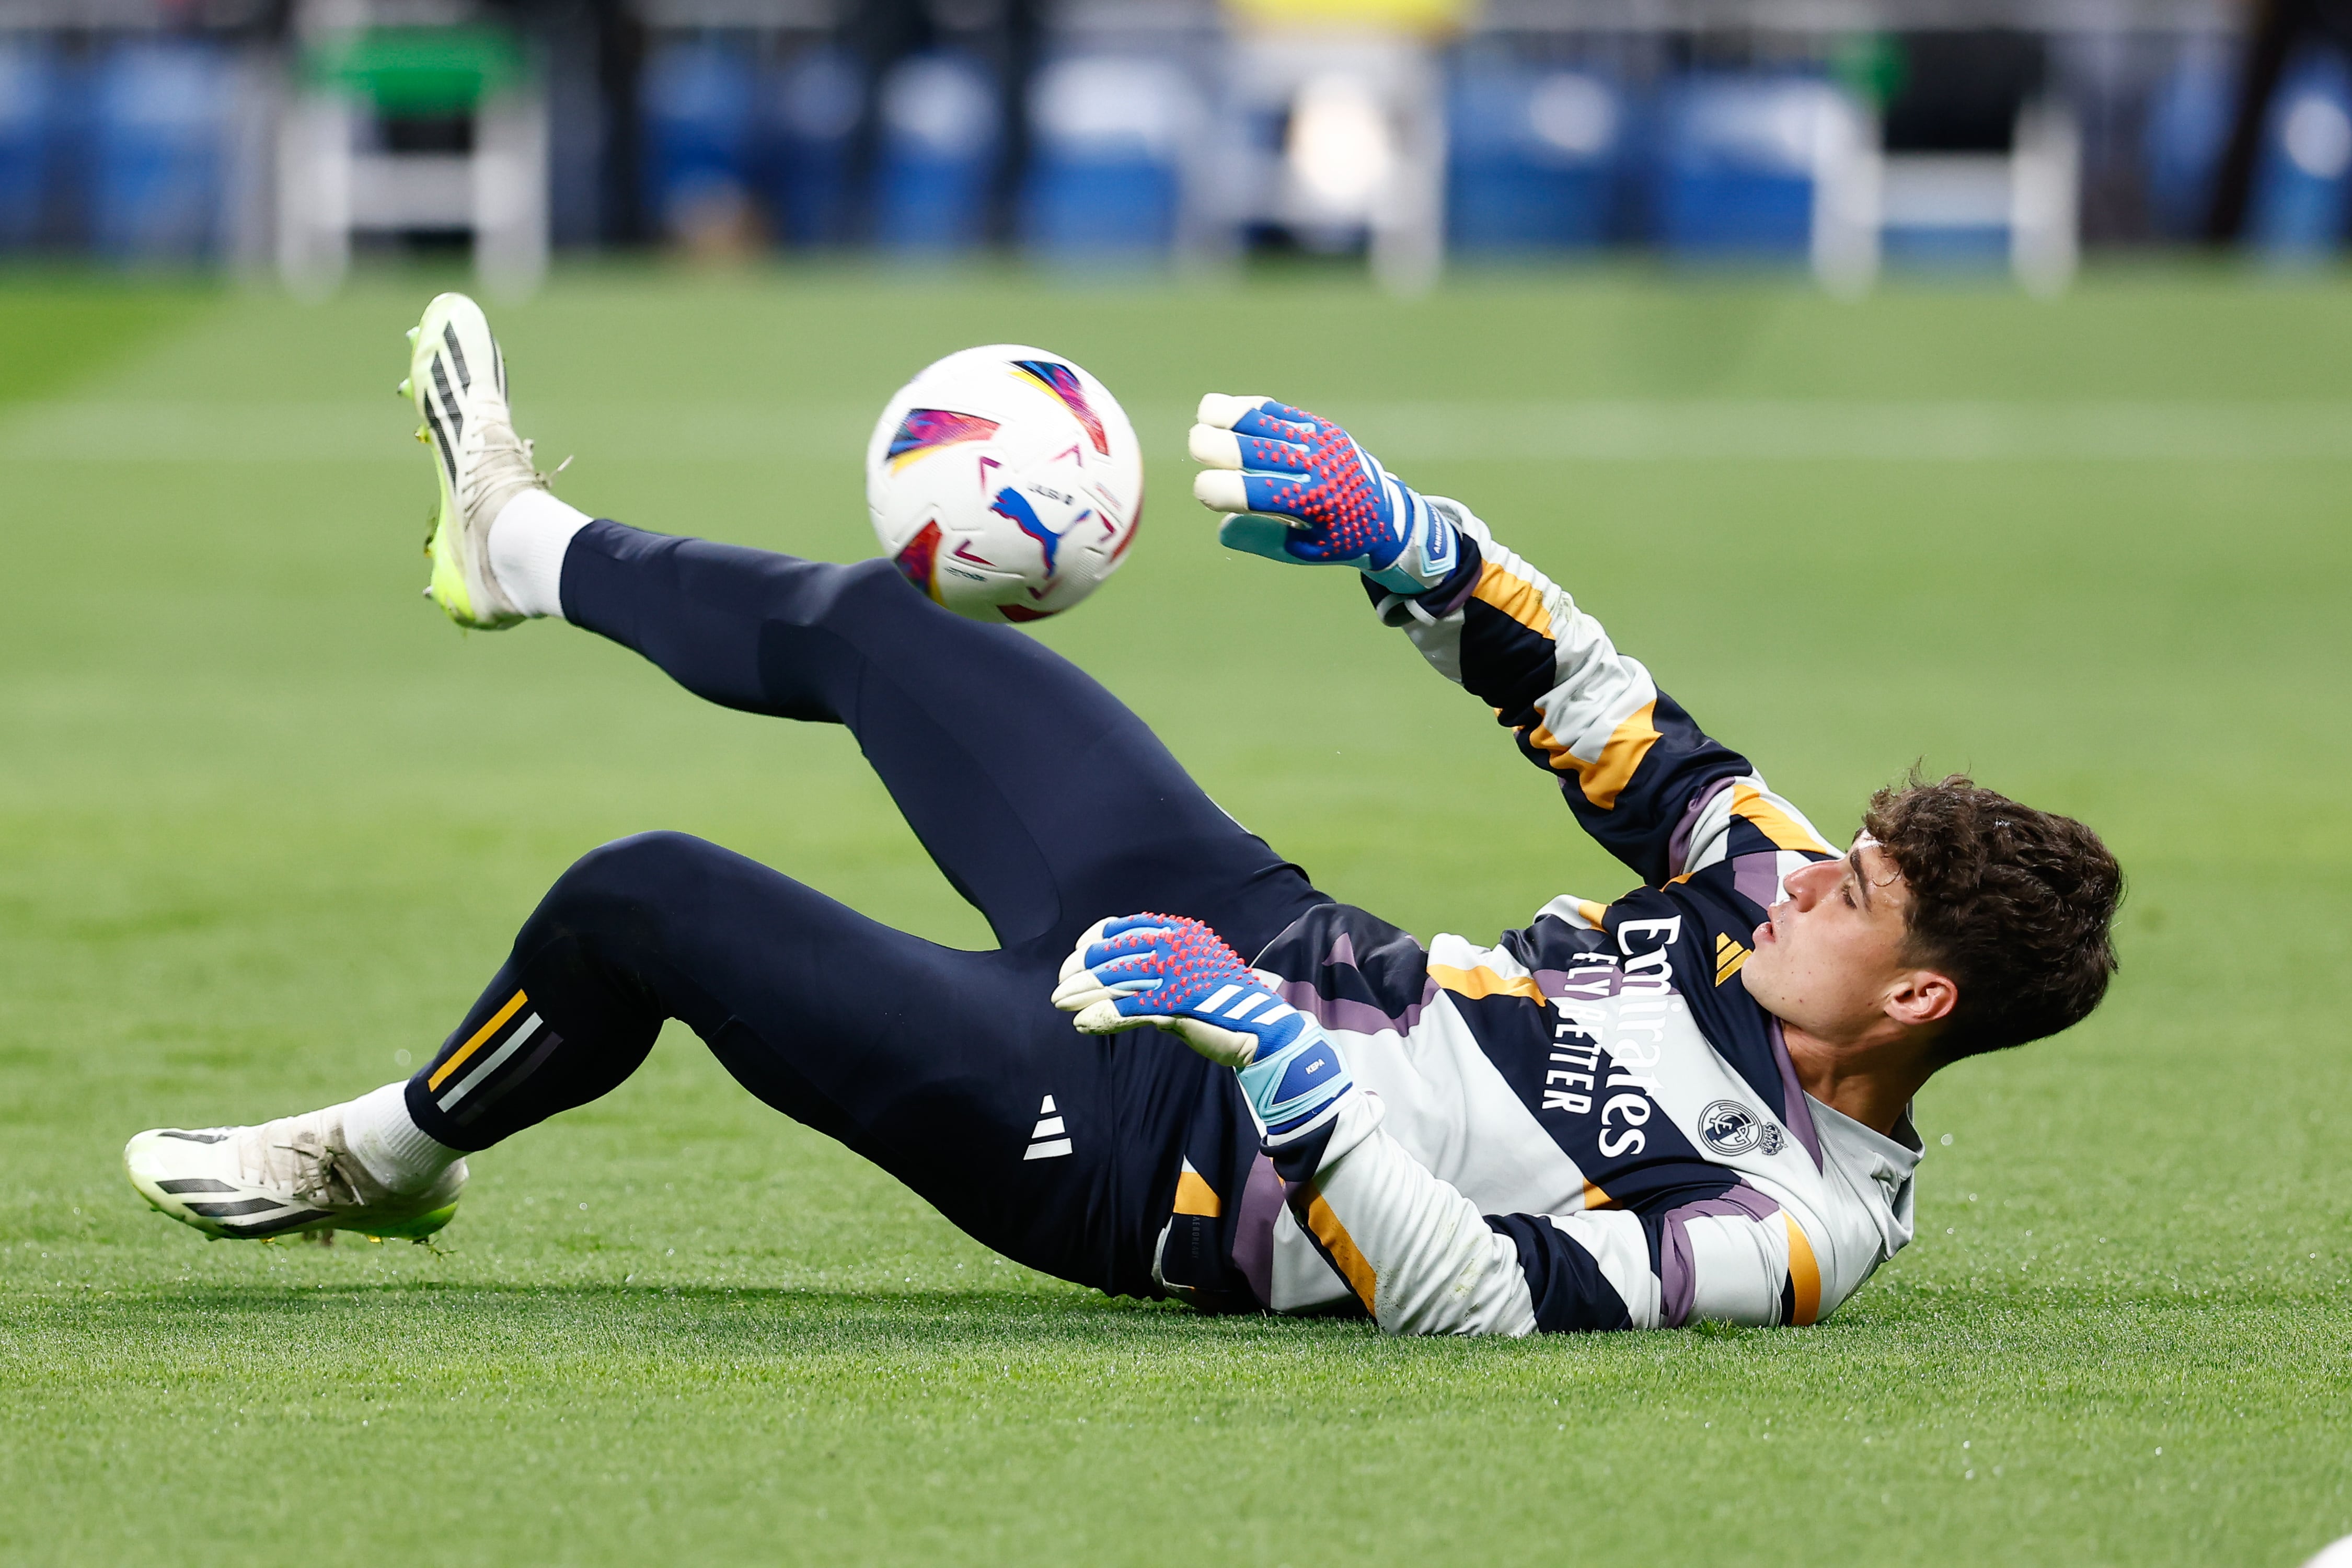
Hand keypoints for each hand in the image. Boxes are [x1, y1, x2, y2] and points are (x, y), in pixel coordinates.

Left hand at [1051, 913, 1354, 1142]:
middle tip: (1059, 989)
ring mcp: (1178, 974)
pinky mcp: (1178, 1004)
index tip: (1076, 956)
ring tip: (1061, 1005)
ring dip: (1083, 994)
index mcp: (1180, 934)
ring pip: (1116, 981)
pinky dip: (1103, 1017)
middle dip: (1081, 972)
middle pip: (1114, 955)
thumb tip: (1110, 982)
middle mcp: (1178, 948)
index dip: (1095, 942)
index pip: (1125, 928)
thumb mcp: (1186, 975)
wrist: (1262, 1031)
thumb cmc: (1222, 1004)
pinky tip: (1084, 1025)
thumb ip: (1153, 973)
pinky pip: (1130, 1009)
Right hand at [1189, 394, 1458, 594]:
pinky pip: (1275, 411)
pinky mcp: (1318, 426)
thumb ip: (1262, 539)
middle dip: (1217, 445)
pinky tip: (1223, 412)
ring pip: (1264, 419)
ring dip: (1229, 416)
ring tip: (1204, 420)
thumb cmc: (1338, 538)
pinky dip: (1247, 410)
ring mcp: (1318, 441)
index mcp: (1312, 504)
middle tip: (1196, 447)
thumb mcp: (1303, 551)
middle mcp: (1316, 467)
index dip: (1219, 489)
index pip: (1256, 492)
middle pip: (1255, 448)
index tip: (1201, 489)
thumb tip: (1222, 527)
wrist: (1386, 513)